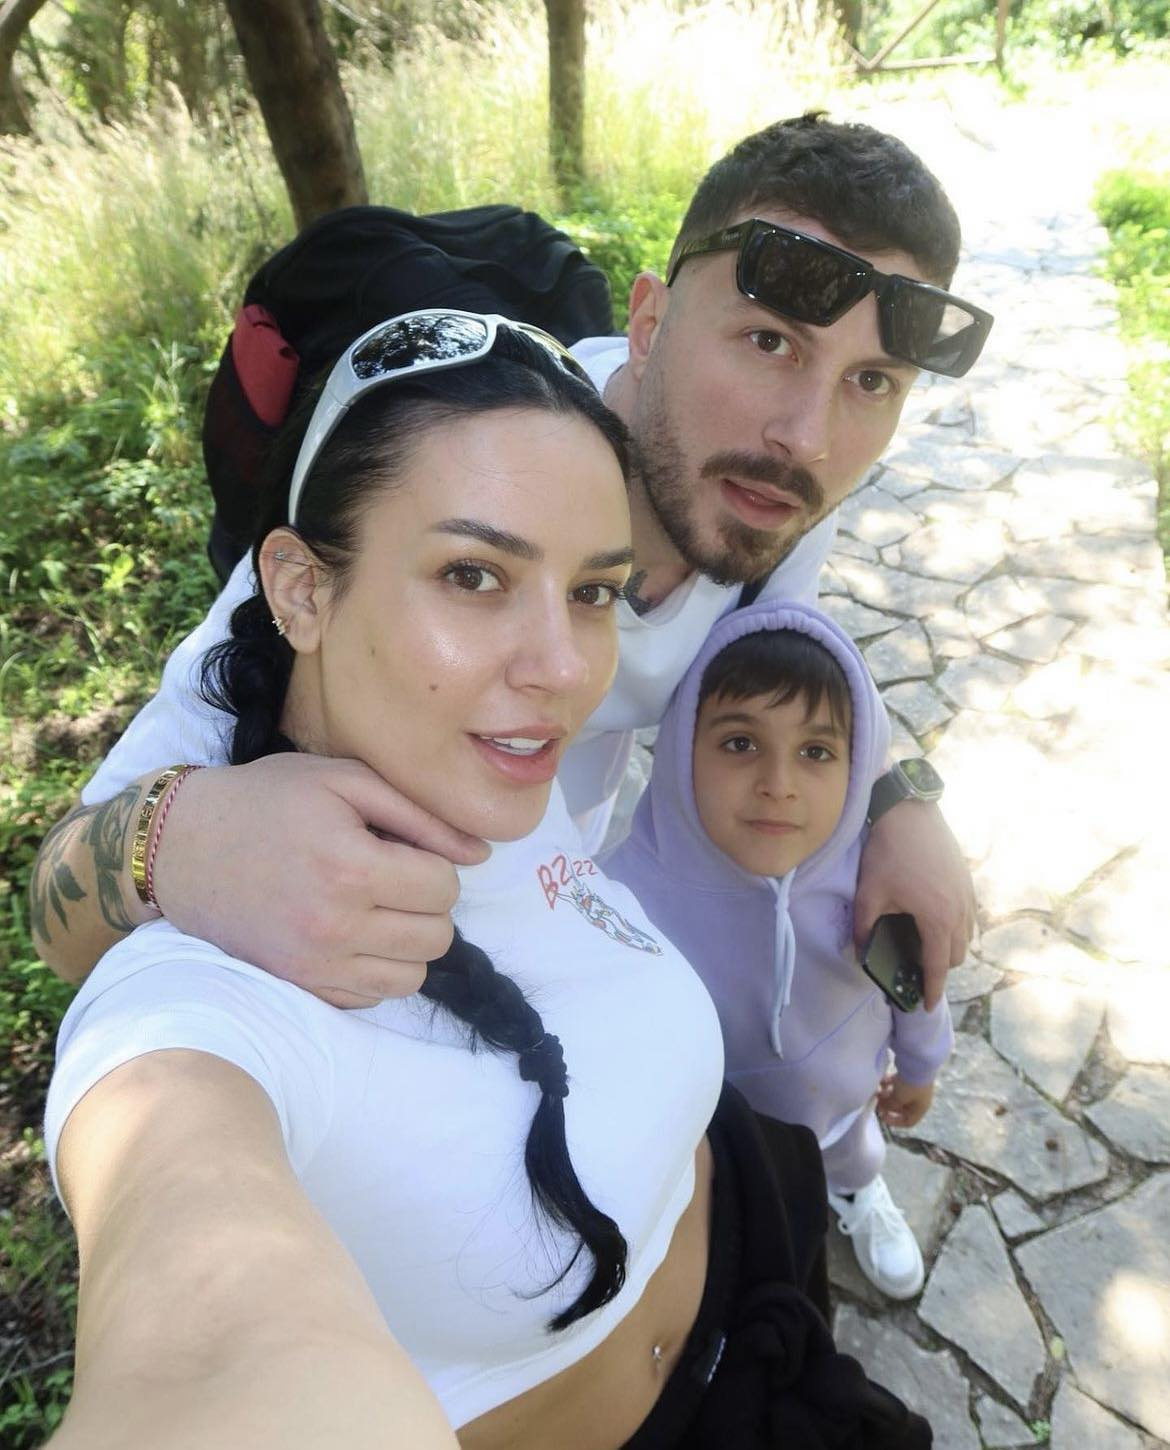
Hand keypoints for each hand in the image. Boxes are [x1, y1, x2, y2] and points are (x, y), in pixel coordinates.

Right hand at [152, 754, 489, 1006]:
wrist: (182, 847)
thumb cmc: (268, 800)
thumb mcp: (344, 781)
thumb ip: (419, 815)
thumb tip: (479, 855)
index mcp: (351, 867)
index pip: (445, 889)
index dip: (437, 865)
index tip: (405, 850)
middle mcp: (335, 925)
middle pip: (437, 936)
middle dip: (429, 904)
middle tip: (395, 878)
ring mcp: (315, 964)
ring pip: (413, 976)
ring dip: (409, 941)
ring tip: (379, 907)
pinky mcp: (300, 986)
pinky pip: (374, 997)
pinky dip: (378, 968)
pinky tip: (354, 933)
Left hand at [853, 799, 974, 1011]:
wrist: (910, 812)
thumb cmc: (888, 852)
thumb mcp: (869, 893)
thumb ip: (865, 929)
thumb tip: (860, 953)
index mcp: (937, 920)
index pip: (938, 967)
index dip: (932, 990)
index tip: (927, 1006)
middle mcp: (960, 912)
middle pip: (956, 955)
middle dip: (939, 968)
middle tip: (916, 970)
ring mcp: (967, 895)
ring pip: (965, 936)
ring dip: (949, 947)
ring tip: (925, 946)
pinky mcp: (967, 880)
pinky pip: (968, 916)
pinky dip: (956, 926)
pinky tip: (935, 919)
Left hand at [876, 1073, 933, 1128]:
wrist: (917, 1062)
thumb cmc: (911, 1085)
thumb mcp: (899, 1099)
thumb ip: (889, 1105)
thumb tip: (882, 1107)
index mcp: (920, 1108)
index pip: (909, 1121)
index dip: (894, 1122)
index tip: (882, 1116)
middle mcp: (919, 1099)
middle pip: (901, 1107)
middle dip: (887, 1105)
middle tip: (876, 1101)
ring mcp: (914, 1087)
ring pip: (897, 1094)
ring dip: (886, 1094)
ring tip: (876, 1091)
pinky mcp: (909, 1076)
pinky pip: (896, 1083)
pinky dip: (888, 1083)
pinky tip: (880, 1081)